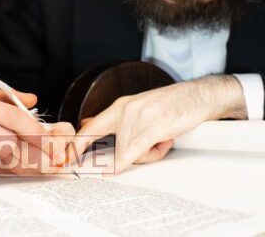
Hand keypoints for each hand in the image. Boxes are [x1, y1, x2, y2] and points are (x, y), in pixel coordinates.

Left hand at [70, 76, 247, 173]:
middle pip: (117, 149)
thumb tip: (107, 146)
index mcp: (121, 106)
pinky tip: (119, 168)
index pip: (91, 127)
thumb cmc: (172, 107)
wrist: (198, 96)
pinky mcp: (152, 126)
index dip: (77, 144)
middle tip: (155, 144)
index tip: (66, 158)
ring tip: (164, 138)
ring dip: (149, 154)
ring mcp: (138, 117)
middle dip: (135, 156)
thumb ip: (124, 127)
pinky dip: (126, 161)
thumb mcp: (142, 112)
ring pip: (130, 153)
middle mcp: (125, 109)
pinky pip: (134, 150)